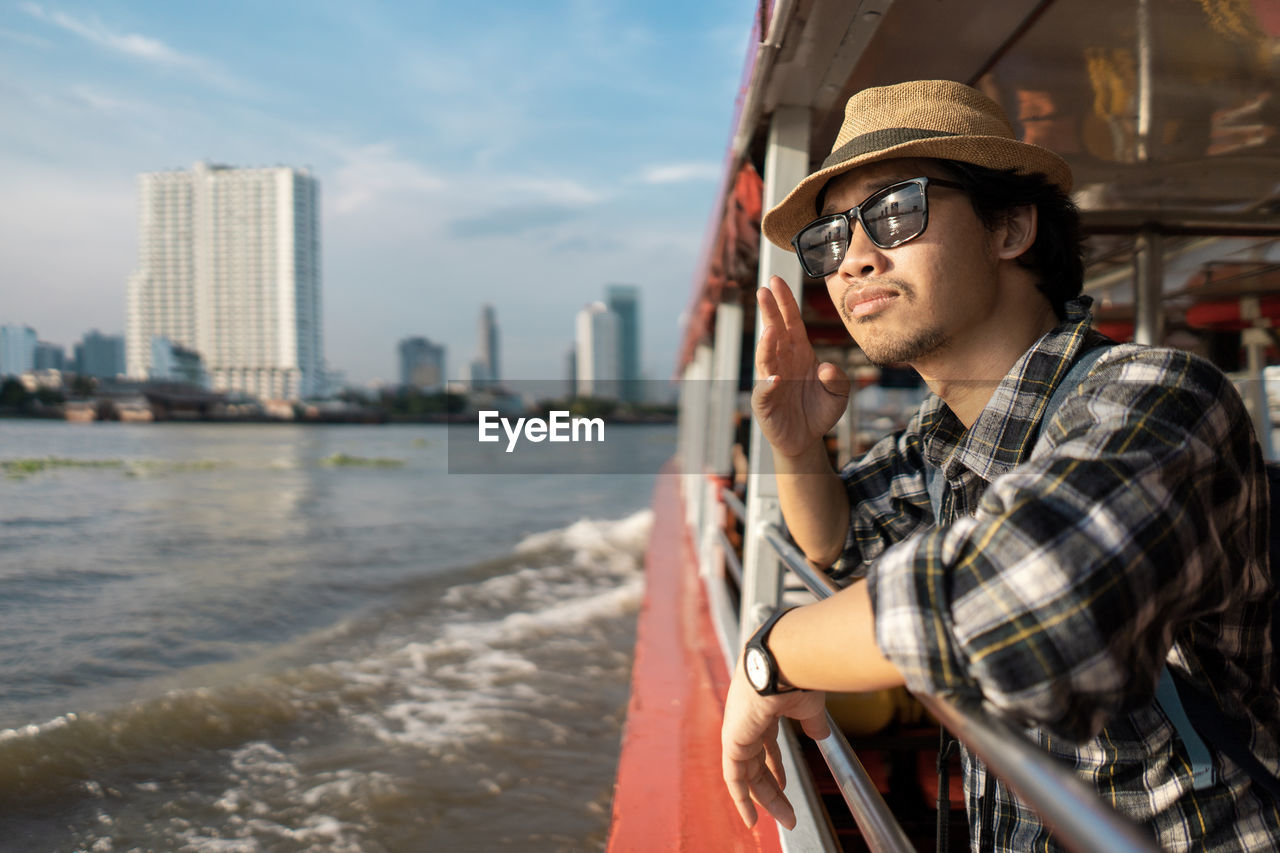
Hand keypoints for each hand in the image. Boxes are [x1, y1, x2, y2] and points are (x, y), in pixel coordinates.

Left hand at [721, 658, 829, 828]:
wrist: (785, 660)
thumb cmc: (797, 673)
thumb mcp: (808, 704)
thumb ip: (812, 722)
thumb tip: (821, 735)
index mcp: (763, 707)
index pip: (766, 744)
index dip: (776, 766)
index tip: (785, 784)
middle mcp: (747, 719)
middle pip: (758, 762)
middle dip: (774, 788)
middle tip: (789, 811)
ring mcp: (738, 729)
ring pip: (749, 773)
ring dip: (767, 799)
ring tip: (785, 818)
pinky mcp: (732, 739)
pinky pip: (734, 776)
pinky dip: (741, 798)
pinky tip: (751, 817)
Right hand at [753, 277, 850, 459]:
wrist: (806, 439)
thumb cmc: (819, 410)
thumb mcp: (839, 393)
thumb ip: (838, 379)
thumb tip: (826, 368)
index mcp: (799, 353)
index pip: (790, 322)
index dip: (784, 302)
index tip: (776, 282)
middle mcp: (782, 362)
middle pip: (774, 332)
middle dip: (769, 311)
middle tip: (763, 290)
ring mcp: (771, 380)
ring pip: (766, 358)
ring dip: (766, 344)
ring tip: (770, 330)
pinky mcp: (766, 402)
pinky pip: (765, 390)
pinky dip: (769, 384)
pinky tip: (775, 378)